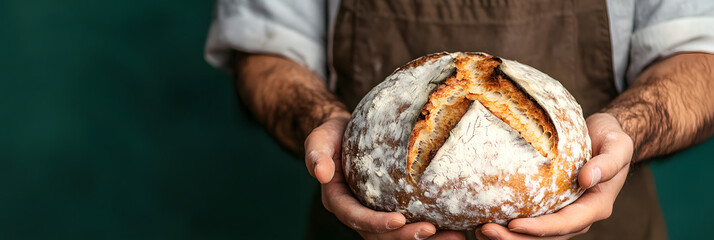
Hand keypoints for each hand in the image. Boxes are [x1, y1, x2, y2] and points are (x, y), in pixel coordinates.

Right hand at [304, 113, 464, 239]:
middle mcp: (356, 213)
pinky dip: (431, 228)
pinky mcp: (389, 208)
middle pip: (379, 234)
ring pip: (397, 235)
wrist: (344, 133)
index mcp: (338, 201)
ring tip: (455, 236)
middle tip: (433, 231)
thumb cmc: (333, 134)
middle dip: (406, 237)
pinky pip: (409, 223)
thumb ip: (316, 155)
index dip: (376, 223)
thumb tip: (321, 174)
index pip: (355, 217)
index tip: (399, 220)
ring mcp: (374, 213)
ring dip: (423, 239)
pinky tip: (456, 225)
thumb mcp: (319, 139)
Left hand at [476, 113, 632, 239]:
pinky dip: (509, 224)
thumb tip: (587, 178)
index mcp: (596, 206)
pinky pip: (530, 220)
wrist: (606, 135)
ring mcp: (563, 212)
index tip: (514, 225)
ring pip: (535, 235)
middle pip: (546, 237)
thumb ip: (609, 162)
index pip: (567, 224)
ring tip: (479, 229)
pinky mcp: (550, 205)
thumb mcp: (619, 145)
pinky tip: (484, 217)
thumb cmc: (612, 138)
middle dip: (516, 239)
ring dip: (508, 237)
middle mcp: (578, 215)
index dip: (541, 229)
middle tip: (485, 230)